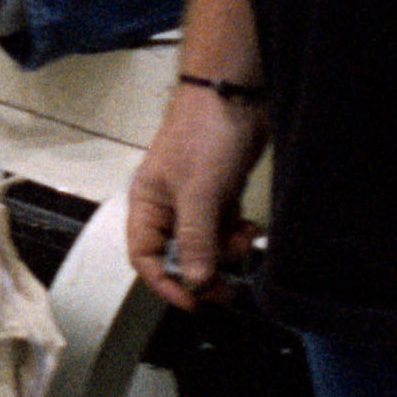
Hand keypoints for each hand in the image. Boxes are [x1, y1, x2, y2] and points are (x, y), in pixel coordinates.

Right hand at [127, 81, 262, 308]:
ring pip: (206, 245)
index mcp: (146, 206)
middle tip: (229, 290)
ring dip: (227, 251)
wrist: (234, 95)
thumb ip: (195, 241)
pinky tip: (251, 228)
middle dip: (203, 273)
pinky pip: (225, 229)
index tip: (195, 301)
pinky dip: (238, 234)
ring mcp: (194, 202)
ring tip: (246, 240)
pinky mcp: (220, 194)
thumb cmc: (204, 139)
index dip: (165, 283)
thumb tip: (196, 284)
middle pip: (177, 257)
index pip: (145, 258)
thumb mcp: (199, 194)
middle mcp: (166, 208)